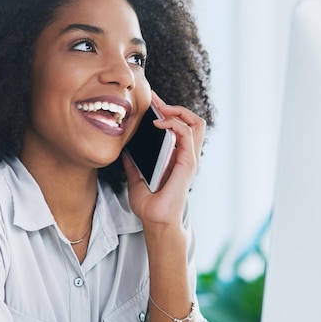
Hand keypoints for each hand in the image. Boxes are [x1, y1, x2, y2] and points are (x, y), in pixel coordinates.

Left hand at [123, 92, 205, 225]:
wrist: (155, 222)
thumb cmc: (150, 205)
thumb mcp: (136, 179)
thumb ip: (133, 164)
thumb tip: (125, 151)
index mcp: (177, 157)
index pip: (181, 126)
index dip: (168, 111)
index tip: (151, 102)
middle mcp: (186, 156)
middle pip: (192, 120)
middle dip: (175, 106)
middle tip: (155, 99)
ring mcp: (189, 159)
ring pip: (195, 123)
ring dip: (178, 110)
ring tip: (160, 108)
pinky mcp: (188, 164)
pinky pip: (187, 135)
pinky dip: (175, 123)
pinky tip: (159, 122)